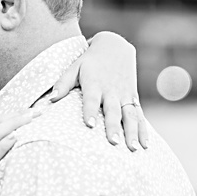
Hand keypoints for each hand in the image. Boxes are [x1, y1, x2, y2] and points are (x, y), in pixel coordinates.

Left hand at [50, 32, 148, 149]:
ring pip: (130, 115)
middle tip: (112, 142)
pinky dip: (143, 130)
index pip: (91, 99)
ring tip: (132, 148)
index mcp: (95, 83)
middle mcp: (111, 90)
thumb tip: (51, 100)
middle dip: (113, 126)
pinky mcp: (133, 98)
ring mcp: (124, 95)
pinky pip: (140, 115)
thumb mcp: (75, 67)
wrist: (116, 47)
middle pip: (113, 110)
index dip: (90, 111)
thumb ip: (63, 83)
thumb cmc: (90, 61)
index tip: (89, 125)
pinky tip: (145, 144)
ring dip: (132, 132)